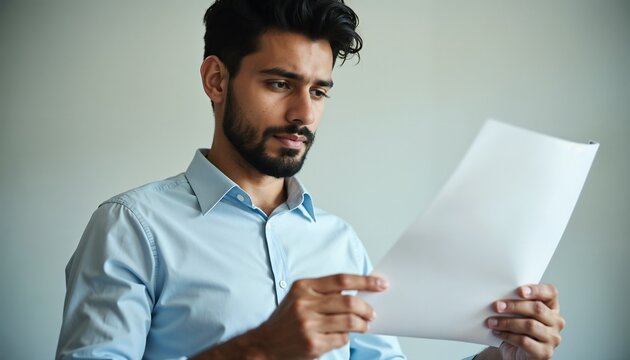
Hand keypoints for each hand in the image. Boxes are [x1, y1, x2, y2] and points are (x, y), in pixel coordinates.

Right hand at [252, 274, 387, 358]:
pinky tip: (342, 336)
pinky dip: (347, 338)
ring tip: (363, 326)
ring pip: (349, 322)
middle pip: (349, 302)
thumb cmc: (288, 319)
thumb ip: (325, 292)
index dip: (365, 281)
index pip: (341, 280)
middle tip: (372, 313)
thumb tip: (360, 292)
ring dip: (362, 325)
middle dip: (367, 308)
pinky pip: (341, 339)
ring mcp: (308, 325)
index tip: (380, 284)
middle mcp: (304, 304)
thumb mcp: (300, 297)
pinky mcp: (312, 344)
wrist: (265, 344)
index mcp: (304, 287)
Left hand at [486, 284, 564, 359]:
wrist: (515, 352)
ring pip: (530, 325)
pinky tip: (497, 332)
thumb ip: (516, 302)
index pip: (551, 292)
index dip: (536, 290)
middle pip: (537, 309)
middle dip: (514, 306)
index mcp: (551, 307)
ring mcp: (552, 338)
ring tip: (492, 321)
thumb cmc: (517, 329)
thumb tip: (500, 295)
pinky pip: (524, 341)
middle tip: (496, 306)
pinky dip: (508, 336)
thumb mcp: (518, 313)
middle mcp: (556, 322)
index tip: (519, 290)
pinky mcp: (544, 353)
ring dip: (507, 322)